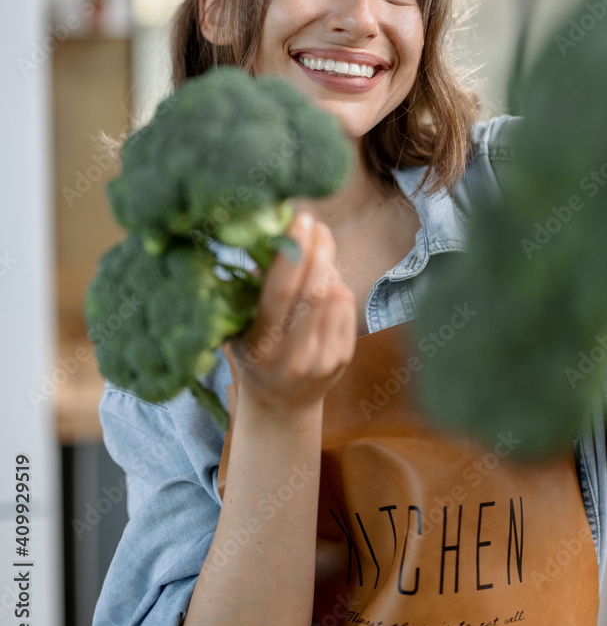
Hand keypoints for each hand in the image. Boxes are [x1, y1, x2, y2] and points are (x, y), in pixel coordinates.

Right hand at [225, 211, 356, 413]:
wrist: (280, 405)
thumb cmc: (255, 355)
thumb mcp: (241, 327)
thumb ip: (252, 289)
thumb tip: (270, 236)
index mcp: (261, 344)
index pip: (280, 292)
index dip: (293, 253)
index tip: (300, 221)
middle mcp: (292, 356)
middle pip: (314, 291)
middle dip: (318, 251)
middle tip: (315, 225)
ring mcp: (322, 360)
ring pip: (335, 296)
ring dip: (328, 267)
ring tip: (316, 254)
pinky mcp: (342, 359)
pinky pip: (346, 308)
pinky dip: (338, 287)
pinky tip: (325, 284)